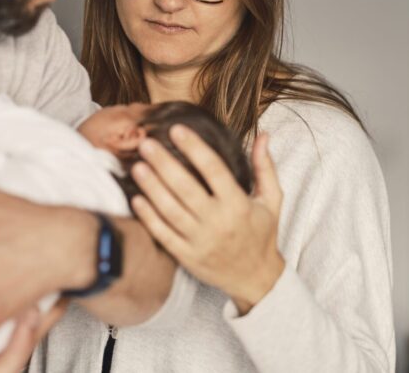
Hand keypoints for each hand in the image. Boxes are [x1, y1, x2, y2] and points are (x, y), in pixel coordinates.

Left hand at [130, 126, 285, 314]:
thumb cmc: (262, 233)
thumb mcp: (272, 200)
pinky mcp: (187, 256)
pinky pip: (163, 234)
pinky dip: (148, 217)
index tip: (176, 129)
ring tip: (137, 166)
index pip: (213, 170)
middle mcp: (218, 222)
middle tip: (146, 143)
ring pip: (170, 210)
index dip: (194, 148)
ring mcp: (200, 241)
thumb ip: (265, 167)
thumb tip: (264, 135)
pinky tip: (136, 199)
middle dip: (164, 163)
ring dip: (151, 187)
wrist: (256, 279)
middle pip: (185, 188)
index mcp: (238, 204)